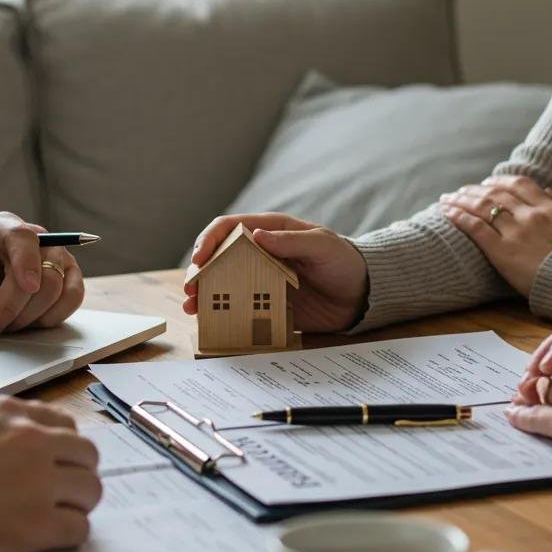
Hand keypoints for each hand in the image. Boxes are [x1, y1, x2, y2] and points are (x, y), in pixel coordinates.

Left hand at [0, 212, 85, 336]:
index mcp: (3, 227)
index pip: (24, 239)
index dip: (28, 262)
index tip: (27, 287)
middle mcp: (37, 239)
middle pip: (45, 273)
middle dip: (17, 308)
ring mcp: (56, 257)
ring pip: (62, 288)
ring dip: (35, 316)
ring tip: (7, 325)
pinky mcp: (65, 276)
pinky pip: (73, 297)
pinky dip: (53, 316)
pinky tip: (29, 323)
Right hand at [0, 396, 101, 551]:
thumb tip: (20, 441)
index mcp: (11, 414)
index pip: (65, 425)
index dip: (62, 449)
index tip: (55, 464)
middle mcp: (33, 440)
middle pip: (87, 455)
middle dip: (78, 474)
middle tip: (63, 493)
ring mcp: (39, 482)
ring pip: (91, 490)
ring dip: (78, 505)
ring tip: (59, 517)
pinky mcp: (37, 525)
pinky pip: (79, 529)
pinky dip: (70, 535)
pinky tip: (52, 539)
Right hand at [183, 213, 368, 332]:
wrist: (361, 294)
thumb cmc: (343, 261)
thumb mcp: (322, 246)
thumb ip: (291, 241)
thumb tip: (258, 236)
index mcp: (269, 231)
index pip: (229, 228)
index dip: (209, 240)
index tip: (199, 259)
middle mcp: (259, 254)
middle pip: (219, 257)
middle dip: (200, 271)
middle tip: (190, 289)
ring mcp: (260, 280)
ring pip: (223, 283)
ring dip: (205, 294)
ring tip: (192, 307)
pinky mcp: (266, 304)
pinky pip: (239, 308)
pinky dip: (223, 314)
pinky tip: (212, 323)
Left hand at [441, 175, 551, 296]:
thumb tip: (549, 189)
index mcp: (549, 208)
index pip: (518, 184)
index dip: (498, 181)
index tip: (486, 183)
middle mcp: (530, 215)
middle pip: (495, 193)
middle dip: (473, 190)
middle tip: (459, 192)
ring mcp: (515, 231)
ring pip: (481, 207)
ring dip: (460, 200)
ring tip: (446, 199)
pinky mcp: (502, 250)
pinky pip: (476, 227)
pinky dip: (459, 217)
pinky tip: (447, 212)